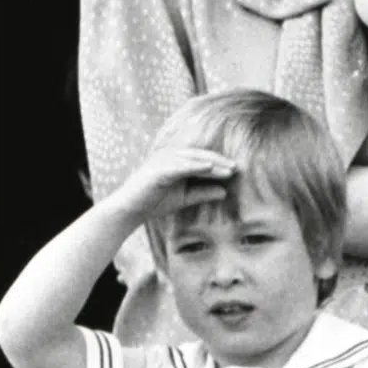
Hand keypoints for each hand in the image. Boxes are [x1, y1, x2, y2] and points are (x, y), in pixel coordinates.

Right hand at [105, 147, 237, 225]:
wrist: (129, 211)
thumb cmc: (155, 202)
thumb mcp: (184, 198)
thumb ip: (203, 193)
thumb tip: (225, 192)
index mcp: (175, 160)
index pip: (202, 158)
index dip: (219, 163)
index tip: (237, 170)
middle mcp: (169, 156)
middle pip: (200, 155)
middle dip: (220, 161)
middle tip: (237, 167)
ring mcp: (162, 161)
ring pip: (193, 159)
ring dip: (212, 164)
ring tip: (229, 169)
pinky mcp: (158, 170)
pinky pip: (180, 166)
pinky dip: (196, 165)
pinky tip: (210, 167)